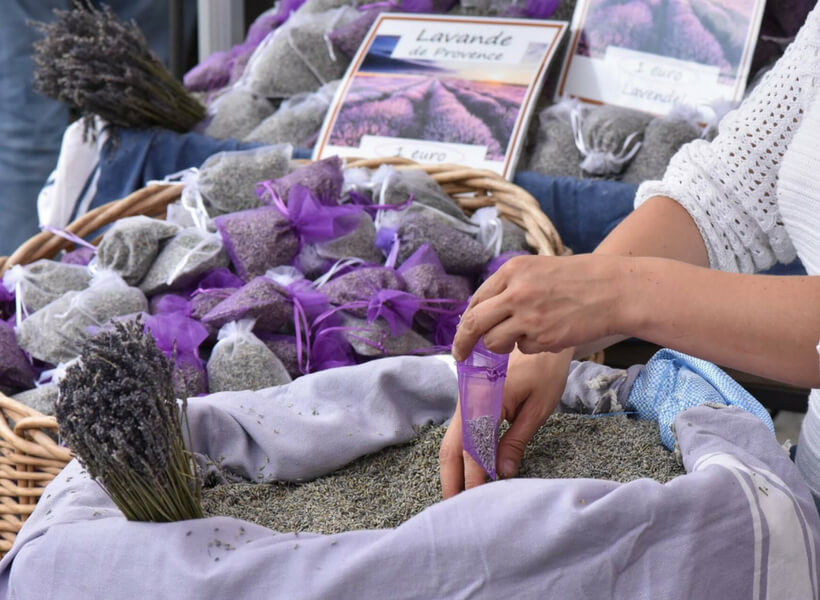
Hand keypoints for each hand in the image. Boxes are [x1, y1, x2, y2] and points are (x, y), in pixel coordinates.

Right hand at [439, 348, 571, 498]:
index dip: (474, 479)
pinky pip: (460, 430)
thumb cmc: (544, 368)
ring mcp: (465, 399)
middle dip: (452, 479)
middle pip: (451, 448)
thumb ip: (516, 441)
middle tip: (453, 509)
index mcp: (482, 401)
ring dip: (454, 467)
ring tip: (459, 495)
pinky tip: (470, 468)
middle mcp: (466, 401)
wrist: (537, 328)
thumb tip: (502, 473)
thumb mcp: (537, 407)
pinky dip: (461, 452)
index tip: (478, 505)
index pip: (474, 451)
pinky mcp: (470, 398)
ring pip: (452, 440)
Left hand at [452, 254, 631, 361]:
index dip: (465, 323)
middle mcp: (515, 292)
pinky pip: (523, 349)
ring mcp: (528, 316)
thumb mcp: (538, 270)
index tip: (462, 336)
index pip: (475, 301)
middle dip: (463, 343)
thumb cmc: (579, 279)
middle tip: (460, 356)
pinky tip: (551, 333)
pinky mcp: (542, 337)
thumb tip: (482, 313)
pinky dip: (532, 347)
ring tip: (525, 336)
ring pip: (494, 342)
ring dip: (503, 346)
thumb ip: (510, 287)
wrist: (615, 290)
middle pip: (474, 323)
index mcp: (511, 270)